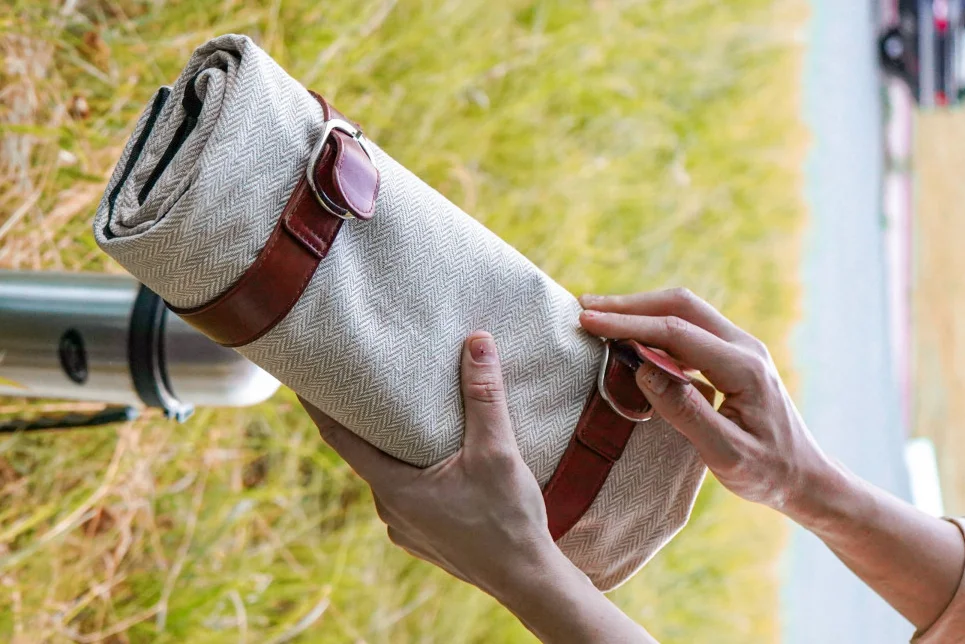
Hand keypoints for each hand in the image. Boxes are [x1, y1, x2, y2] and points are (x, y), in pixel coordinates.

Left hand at [301, 331, 554, 596]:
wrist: (526, 579)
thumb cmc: (508, 519)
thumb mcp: (497, 451)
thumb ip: (484, 396)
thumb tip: (477, 341)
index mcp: (393, 487)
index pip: (338, 437)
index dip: (317, 406)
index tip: (301, 379)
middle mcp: (389, 509)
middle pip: (364, 453)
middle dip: (363, 419)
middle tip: (362, 381)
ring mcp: (404, 527)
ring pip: (388, 474)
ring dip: (392, 446)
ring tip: (403, 413)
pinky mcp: (423, 536)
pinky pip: (407, 494)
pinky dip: (411, 469)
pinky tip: (435, 457)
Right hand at [579, 289, 837, 519]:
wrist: (805, 477)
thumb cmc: (767, 472)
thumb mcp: (725, 453)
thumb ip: (684, 411)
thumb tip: (641, 369)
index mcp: (743, 367)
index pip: (675, 331)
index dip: (628, 324)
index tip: (588, 322)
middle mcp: (744, 347)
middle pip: (680, 305)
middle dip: (629, 305)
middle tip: (585, 309)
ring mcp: (740, 348)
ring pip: (684, 312)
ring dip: (640, 312)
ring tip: (599, 318)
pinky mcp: (732, 356)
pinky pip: (688, 329)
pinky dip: (654, 327)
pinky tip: (631, 340)